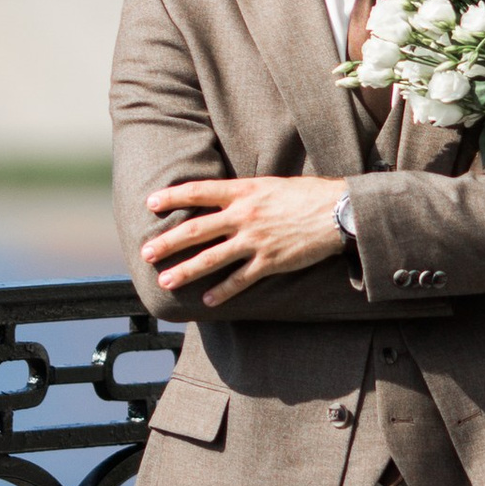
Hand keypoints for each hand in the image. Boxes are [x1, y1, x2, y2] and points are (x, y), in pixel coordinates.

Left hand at [143, 173, 348, 305]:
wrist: (339, 212)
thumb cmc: (308, 194)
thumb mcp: (272, 184)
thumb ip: (245, 193)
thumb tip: (224, 198)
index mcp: (244, 191)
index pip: (199, 192)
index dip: (173, 197)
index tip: (150, 203)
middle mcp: (244, 215)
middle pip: (196, 229)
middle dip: (168, 242)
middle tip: (145, 253)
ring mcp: (256, 240)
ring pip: (212, 257)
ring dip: (186, 271)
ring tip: (166, 281)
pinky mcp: (270, 262)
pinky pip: (240, 279)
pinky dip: (223, 291)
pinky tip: (207, 301)